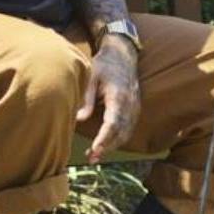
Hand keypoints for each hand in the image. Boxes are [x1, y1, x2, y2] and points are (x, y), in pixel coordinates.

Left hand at [78, 36, 140, 162]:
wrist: (123, 55)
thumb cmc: (104, 65)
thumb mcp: (91, 77)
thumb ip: (86, 98)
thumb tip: (78, 119)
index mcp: (119, 96)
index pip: (113, 123)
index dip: (104, 139)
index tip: (95, 150)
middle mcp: (130, 105)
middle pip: (121, 133)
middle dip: (107, 147)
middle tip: (91, 158)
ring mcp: (135, 108)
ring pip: (126, 133)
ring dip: (112, 146)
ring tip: (94, 155)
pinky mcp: (134, 110)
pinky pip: (128, 129)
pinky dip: (117, 139)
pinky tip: (105, 145)